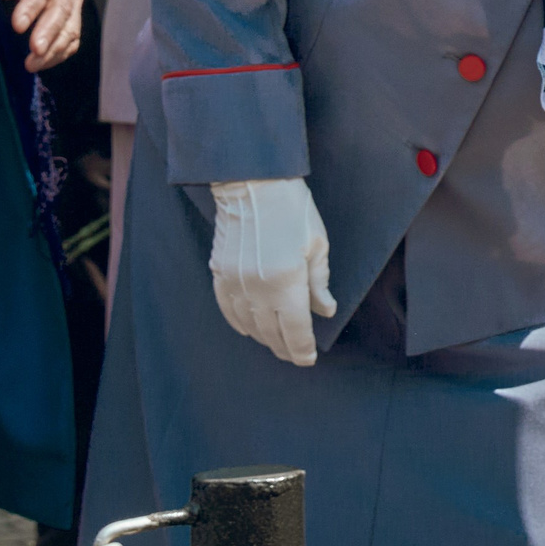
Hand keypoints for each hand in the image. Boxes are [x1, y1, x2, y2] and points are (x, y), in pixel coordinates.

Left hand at [0, 0, 80, 70]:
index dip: (31, 8)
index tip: (18, 27)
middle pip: (61, 10)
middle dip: (48, 32)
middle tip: (35, 51)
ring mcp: (75, 1)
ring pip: (70, 27)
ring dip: (54, 48)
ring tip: (33, 64)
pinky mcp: (76, 16)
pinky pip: (74, 38)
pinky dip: (61, 52)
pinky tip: (44, 63)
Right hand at [208, 178, 335, 365]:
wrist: (252, 185)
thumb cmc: (292, 210)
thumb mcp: (317, 245)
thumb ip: (319, 283)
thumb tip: (325, 311)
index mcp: (286, 281)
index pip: (295, 328)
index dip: (302, 348)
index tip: (309, 359)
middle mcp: (257, 288)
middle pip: (271, 332)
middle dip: (285, 348)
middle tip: (296, 356)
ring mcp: (234, 283)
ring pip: (249, 325)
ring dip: (264, 338)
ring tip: (278, 344)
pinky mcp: (219, 275)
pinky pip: (228, 310)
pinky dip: (241, 323)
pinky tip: (251, 329)